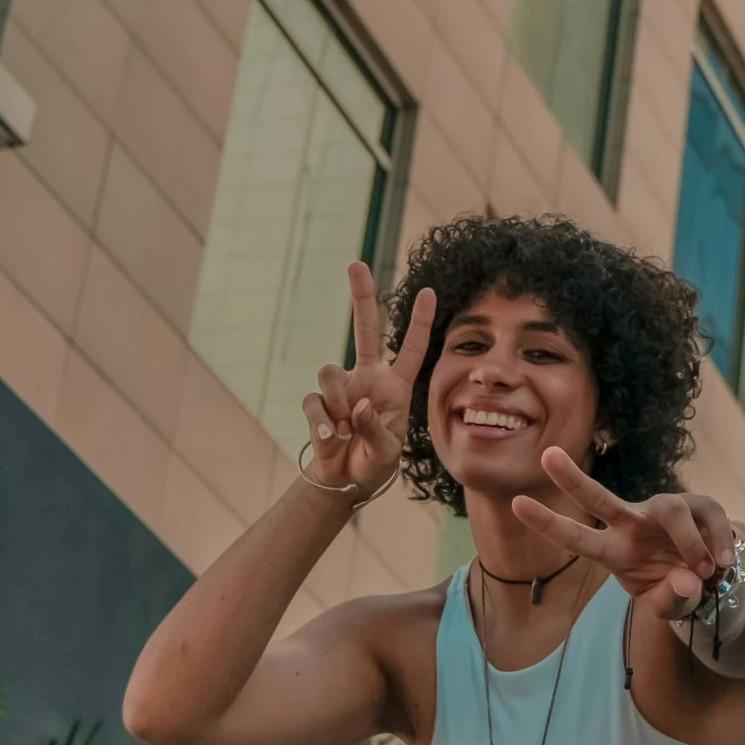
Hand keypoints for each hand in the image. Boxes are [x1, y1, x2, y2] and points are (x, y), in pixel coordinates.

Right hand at [300, 263, 434, 495]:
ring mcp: (342, 388)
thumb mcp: (386, 452)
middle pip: (364, 329)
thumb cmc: (375, 462)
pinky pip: (314, 402)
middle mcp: (367, 378)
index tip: (430, 291)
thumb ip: (376, 430)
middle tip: (357, 264)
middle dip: (360, 296)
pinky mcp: (318, 403)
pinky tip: (330, 438)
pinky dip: (322, 423)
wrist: (344, 481)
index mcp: (395, 386)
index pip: (412, 348)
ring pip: (329, 372)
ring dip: (338, 402)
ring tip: (346, 430)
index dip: (420, 321)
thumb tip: (358, 407)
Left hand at [512, 448, 737, 624]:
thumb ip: (671, 600)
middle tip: (546, 456)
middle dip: (572, 480)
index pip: (578, 538)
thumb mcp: (667, 606)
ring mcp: (665, 511)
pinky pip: (710, 517)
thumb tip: (686, 580)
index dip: (549, 523)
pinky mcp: (699, 506)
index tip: (516, 504)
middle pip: (599, 498)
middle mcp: (633, 523)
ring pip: (672, 512)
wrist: (710, 578)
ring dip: (690, 544)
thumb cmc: (673, 589)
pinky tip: (724, 562)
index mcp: (616, 551)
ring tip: (705, 572)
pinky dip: (720, 541)